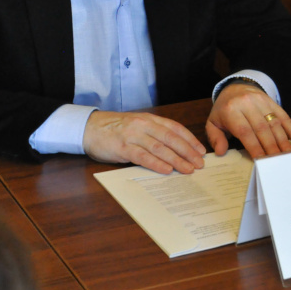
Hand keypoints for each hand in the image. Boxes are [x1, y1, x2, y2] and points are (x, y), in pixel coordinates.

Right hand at [82, 111, 206, 174]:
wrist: (89, 127)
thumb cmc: (116, 128)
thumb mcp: (138, 124)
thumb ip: (154, 133)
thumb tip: (176, 149)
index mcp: (150, 119)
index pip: (176, 129)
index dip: (190, 140)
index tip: (201, 151)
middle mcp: (144, 125)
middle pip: (172, 139)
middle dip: (188, 152)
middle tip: (199, 163)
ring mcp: (134, 136)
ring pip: (160, 148)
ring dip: (176, 160)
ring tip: (188, 169)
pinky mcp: (123, 147)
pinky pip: (143, 156)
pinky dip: (157, 164)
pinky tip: (167, 170)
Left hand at [206, 83, 290, 158]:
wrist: (235, 87)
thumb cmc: (224, 110)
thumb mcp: (213, 122)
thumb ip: (215, 138)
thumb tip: (221, 152)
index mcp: (231, 110)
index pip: (244, 131)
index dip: (254, 146)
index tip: (261, 159)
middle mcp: (247, 104)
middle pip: (262, 128)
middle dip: (271, 146)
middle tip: (277, 161)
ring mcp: (262, 101)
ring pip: (275, 122)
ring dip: (283, 140)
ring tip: (287, 155)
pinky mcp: (272, 101)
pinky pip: (284, 116)